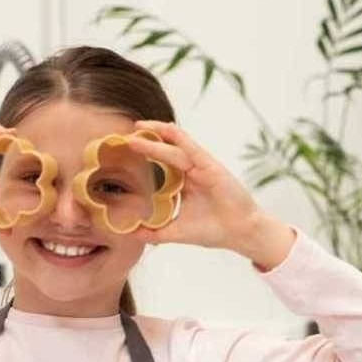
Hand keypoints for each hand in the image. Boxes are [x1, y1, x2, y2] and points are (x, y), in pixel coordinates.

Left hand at [123, 121, 294, 268]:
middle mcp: (191, 172)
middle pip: (164, 150)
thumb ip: (154, 232)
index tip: (123, 153)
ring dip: (156, 134)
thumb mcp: (176, 232)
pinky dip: (177, 135)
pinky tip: (163, 128)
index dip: (143, 157)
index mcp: (183, 184)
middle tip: (124, 137)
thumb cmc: (213, 230)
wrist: (238, 233)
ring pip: (175, 145)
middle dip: (145, 142)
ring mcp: (200, 167)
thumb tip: (129, 233)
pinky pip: (191, 146)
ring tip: (137, 129)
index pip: (160, 165)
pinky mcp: (210, 165)